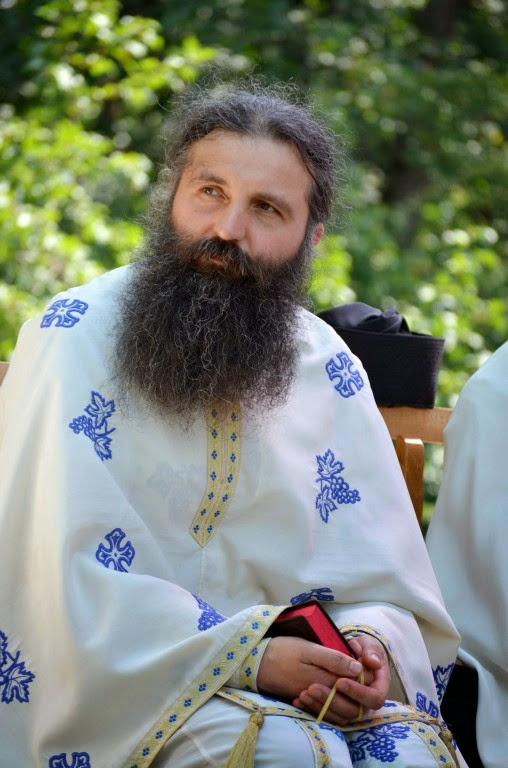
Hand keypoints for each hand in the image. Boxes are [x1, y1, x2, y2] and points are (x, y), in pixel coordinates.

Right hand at [256, 636, 370, 703]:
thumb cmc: (283, 651)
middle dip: (359, 687)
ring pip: (341, 709)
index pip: (356, 685)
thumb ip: (334, 659)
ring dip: (346, 694)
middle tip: (358, 665)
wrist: (257, 663)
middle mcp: (322, 696)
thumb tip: (358, 668)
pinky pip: (327, 710)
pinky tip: (332, 684)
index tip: (364, 657)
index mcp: (325, 682)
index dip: (364, 674)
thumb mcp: (309, 649)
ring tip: (346, 672)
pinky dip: (333, 700)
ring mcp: (315, 702)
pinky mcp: (308, 702)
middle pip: (351, 703)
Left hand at [293, 634, 390, 724]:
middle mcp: (366, 700)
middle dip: (333, 700)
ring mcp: (352, 706)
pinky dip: (313, 709)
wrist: (342, 650)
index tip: (339, 682)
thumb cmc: (358, 647)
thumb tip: (372, 663)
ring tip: (304, 693)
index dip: (358, 693)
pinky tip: (299, 700)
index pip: (374, 697)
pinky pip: (327, 716)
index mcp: (378, 685)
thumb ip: (370, 651)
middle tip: (313, 687)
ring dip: (321, 706)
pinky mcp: (337, 709)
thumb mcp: (365, 644)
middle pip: (354, 711)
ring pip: (339, 716)